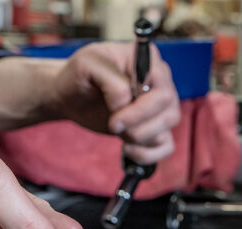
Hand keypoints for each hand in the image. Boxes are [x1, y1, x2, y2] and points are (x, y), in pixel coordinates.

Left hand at [46, 42, 180, 164]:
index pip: (162, 91)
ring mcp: (160, 106)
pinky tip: (128, 149)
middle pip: (170, 113)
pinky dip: (148, 154)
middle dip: (140, 127)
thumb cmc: (80, 75)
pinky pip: (166, 146)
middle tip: (114, 126)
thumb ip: (111, 80)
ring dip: (141, 139)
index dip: (141, 110)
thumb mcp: (87, 66)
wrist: (72, 96)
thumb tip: (127, 103)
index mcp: (149, 61)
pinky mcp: (154, 127)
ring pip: (168, 130)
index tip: (114, 118)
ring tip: (118, 134)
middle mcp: (160, 82)